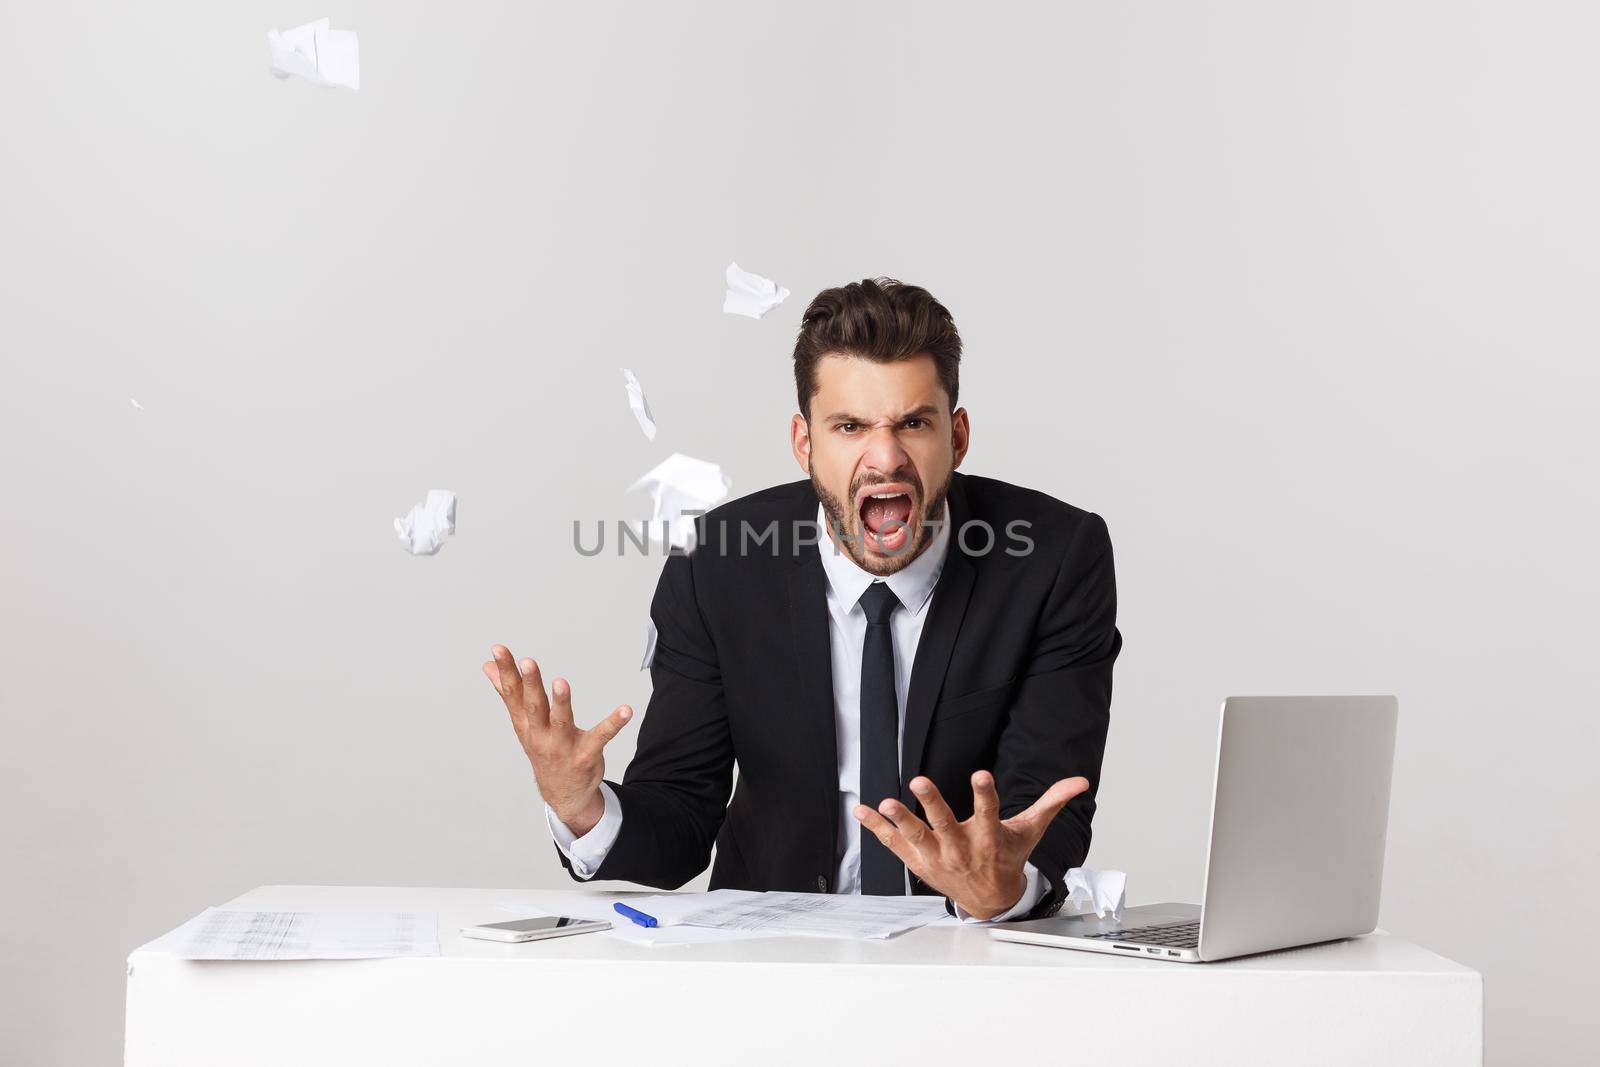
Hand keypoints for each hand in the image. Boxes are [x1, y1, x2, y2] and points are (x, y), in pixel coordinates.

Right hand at [482, 645, 633, 836]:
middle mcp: (540, 734)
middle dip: (530, 684)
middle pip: (534, 706)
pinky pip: (601, 736)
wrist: (563, 794)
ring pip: (561, 721)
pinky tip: (626, 710)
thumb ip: (508, 693)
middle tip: (527, 662)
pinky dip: (614, 723)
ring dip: (561, 702)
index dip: (506, 672)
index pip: (513, 694)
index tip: (498, 650)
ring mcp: (562, 746)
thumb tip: (489, 667)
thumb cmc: (542, 749)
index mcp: (524, 724)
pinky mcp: (586, 754)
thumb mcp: (522, 723)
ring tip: (561, 682)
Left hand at [854, 771, 1088, 919]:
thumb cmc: (1007, 858)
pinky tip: (861, 810)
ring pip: (916, 837)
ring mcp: (937, 857)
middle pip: (945, 825)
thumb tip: (1080, 782)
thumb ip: (1051, 802)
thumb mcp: (1030, 831)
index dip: (985, 794)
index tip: (981, 774)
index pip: (989, 812)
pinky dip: (876, 828)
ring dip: (899, 820)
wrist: (990, 900)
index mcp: (989, 838)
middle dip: (932, 804)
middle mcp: (961, 848)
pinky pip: (894, 844)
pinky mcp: (918, 861)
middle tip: (919, 782)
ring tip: (885, 802)